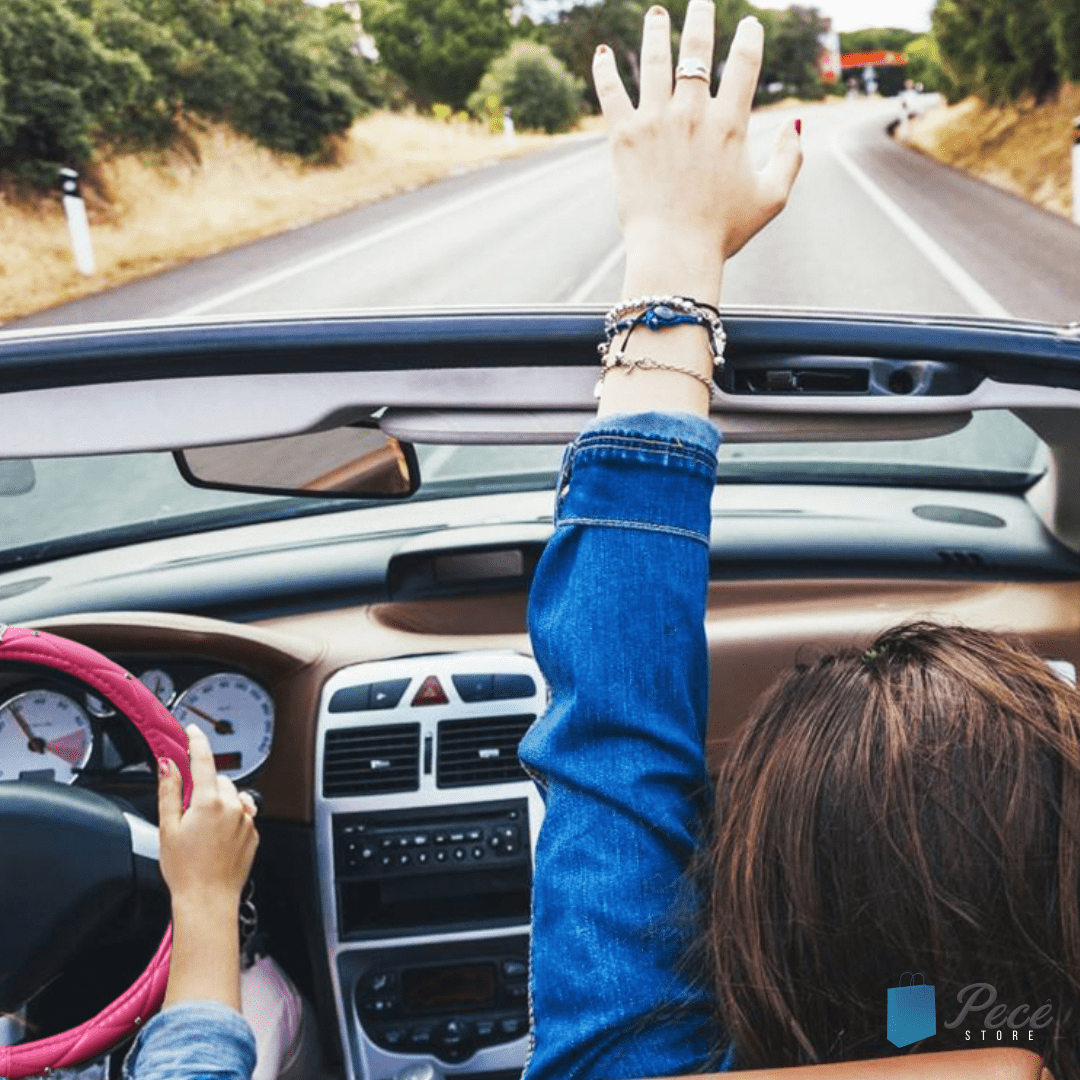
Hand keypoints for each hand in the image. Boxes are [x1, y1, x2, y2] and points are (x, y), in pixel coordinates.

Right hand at [158, 724, 258, 906]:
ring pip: (232, 797)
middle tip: (188, 811)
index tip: (193, 731)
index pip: (204, 759)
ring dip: (219, 802)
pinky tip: (216, 839)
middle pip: (218, 780)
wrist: (208, 900)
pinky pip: (241, 815)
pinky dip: (230, 818)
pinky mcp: (254, 833)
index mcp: (210, 801)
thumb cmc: (185, 870)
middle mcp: (234, 806)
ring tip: (202, 830)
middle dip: (204, 786)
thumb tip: (168, 765)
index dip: (197, 741)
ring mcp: (247, 819)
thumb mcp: (168, 828)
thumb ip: (169, 792)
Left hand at [593, 1, 802, 293]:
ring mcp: (655, 122)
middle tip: (701, 2)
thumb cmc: (723, 232)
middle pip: (696, 50)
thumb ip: (791, 157)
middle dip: (700, 19)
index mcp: (729, 124)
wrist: (674, 252)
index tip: (750, 24)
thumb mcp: (772, 197)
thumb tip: (797, 125)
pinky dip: (604, 70)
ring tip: (655, 15)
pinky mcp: (623, 137)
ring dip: (655, 32)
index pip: (743, 63)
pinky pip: (610, 93)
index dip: (749, 37)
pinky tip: (601, 54)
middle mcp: (692, 114)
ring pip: (653, 61)